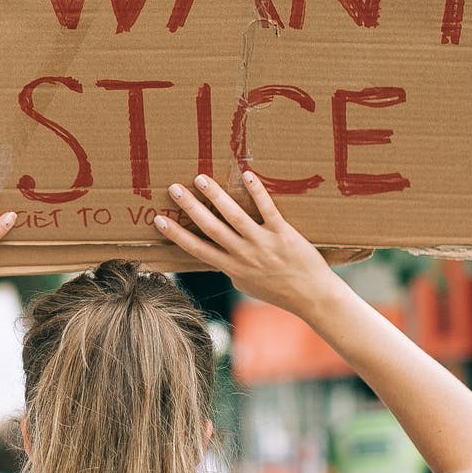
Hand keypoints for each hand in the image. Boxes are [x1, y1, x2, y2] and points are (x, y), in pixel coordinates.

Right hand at [150, 171, 342, 314]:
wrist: (312, 296)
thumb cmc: (279, 292)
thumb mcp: (247, 285)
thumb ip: (232, 269)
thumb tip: (218, 257)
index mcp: (232, 268)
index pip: (197, 249)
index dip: (177, 234)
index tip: (159, 220)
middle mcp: (243, 255)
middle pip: (210, 228)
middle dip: (190, 207)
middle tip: (174, 189)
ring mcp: (262, 243)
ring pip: (234, 216)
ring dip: (215, 196)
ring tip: (200, 178)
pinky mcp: (282, 233)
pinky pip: (267, 209)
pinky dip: (256, 192)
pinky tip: (246, 176)